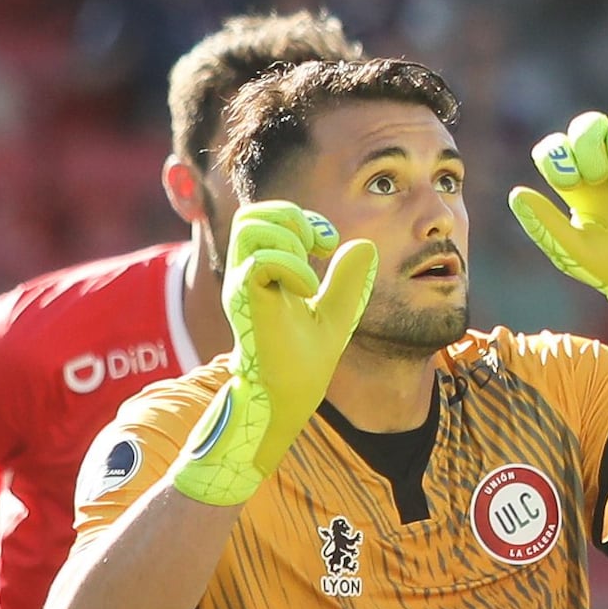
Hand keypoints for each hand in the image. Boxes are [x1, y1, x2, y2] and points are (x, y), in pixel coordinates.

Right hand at [174, 201, 377, 505]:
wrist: (289, 395)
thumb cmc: (304, 358)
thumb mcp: (336, 310)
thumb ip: (347, 279)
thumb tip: (364, 245)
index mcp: (264, 271)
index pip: (266, 217)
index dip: (300, 217)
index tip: (326, 243)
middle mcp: (247, 274)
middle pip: (251, 214)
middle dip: (291, 217)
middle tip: (317, 248)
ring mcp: (243, 286)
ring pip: (250, 226)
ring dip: (290, 239)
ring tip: (308, 273)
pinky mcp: (246, 302)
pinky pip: (262, 261)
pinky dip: (293, 266)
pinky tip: (307, 291)